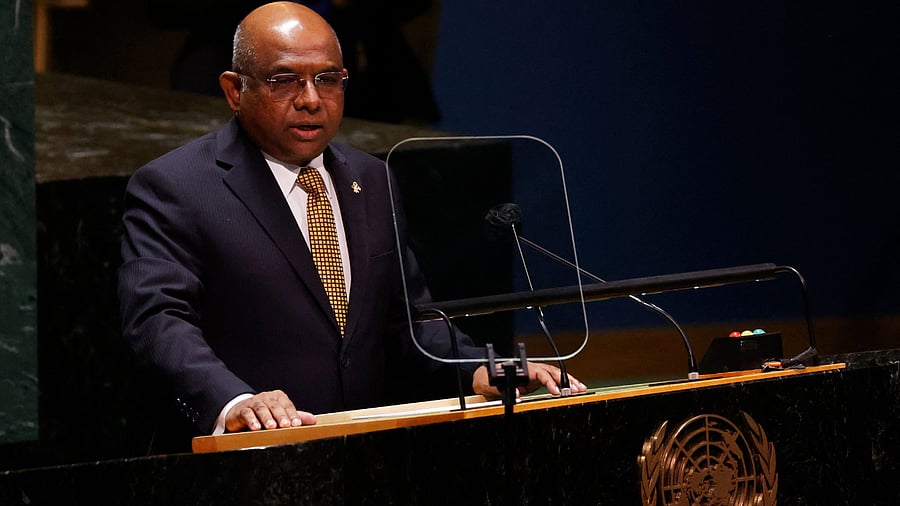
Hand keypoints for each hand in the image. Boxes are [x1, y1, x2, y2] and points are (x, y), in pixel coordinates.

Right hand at [224, 389, 316, 431]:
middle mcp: (266, 397)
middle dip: (281, 416)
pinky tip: (256, 428)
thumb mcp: (281, 414)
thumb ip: (296, 416)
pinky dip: (251, 420)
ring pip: (261, 408)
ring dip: (267, 418)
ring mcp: (254, 402)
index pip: (287, 405)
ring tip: (271, 427)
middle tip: (286, 426)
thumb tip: (313, 420)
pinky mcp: (242, 410)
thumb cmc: (265, 414)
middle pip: (275, 406)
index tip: (297, 424)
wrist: (240, 411)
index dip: (292, 415)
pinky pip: (247, 413)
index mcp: (278, 397)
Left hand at [471, 362, 586, 398]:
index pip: (541, 373)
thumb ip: (503, 389)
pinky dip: (562, 385)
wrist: (484, 376)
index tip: (556, 391)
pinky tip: (572, 391)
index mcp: (523, 368)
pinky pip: (552, 381)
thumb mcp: (491, 385)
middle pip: (552, 372)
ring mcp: (534, 374)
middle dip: (566, 380)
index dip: (550, 381)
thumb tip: (518, 394)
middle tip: (578, 389)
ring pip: (555, 375)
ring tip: (581, 389)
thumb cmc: (487, 378)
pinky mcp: (535, 381)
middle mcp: (531, 369)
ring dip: (568, 382)